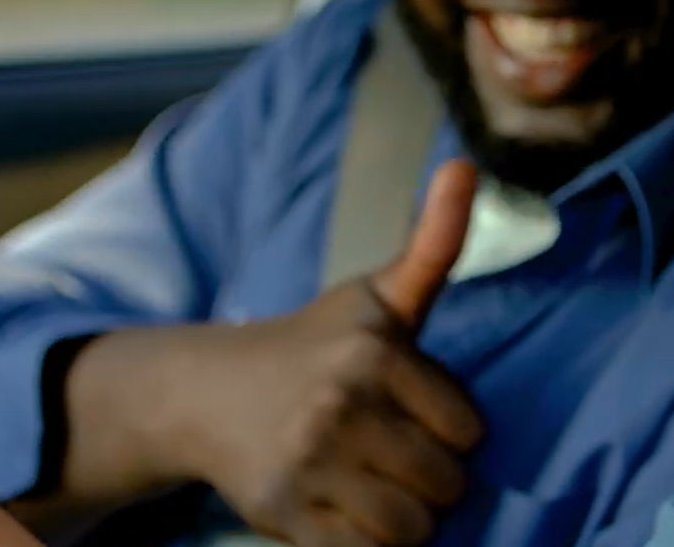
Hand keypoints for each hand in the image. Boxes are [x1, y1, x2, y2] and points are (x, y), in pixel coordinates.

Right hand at [174, 161, 483, 546]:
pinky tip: (350, 515)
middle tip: (399, 457)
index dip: (452, 432)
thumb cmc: (314, 342)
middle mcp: (341, 406)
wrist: (204, 391)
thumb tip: (467, 165)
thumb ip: (435, 240)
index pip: (468, 431)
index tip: (420, 416)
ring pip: (409, 528)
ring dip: (405, 520)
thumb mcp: (378, 294)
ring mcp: (308, 463)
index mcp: (376, 353)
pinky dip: (368, 545)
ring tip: (380, 488)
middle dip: (432, 479)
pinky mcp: (280, 513)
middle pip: (445, 483)